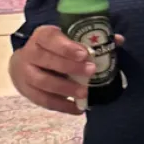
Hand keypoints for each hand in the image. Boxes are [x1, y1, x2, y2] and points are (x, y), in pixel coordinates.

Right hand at [9, 25, 123, 114]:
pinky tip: (77, 108)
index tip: (84, 54)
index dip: (67, 47)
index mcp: (42, 36)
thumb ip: (90, 38)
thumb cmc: (53, 47)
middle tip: (91, 71)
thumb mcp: (67, 37)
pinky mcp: (26, 91)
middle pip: (47, 60)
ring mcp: (25, 73)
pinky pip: (43, 100)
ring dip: (65, 89)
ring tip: (84, 92)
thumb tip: (118, 40)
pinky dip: (61, 105)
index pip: (51, 39)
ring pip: (43, 82)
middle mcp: (30, 53)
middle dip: (70, 67)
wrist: (24, 61)